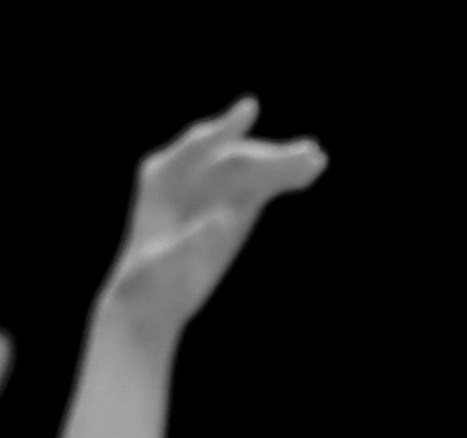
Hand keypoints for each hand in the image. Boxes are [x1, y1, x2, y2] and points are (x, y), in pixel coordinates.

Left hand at [103, 98, 324, 352]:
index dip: (225, 128)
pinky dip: (284, 178)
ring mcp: (214, 187)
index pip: (197, 146)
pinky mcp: (233, 204)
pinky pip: (262, 185)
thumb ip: (188, 244)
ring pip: (252, 169)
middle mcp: (189, 174)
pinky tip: (310, 172)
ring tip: (316, 161)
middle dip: (269, 157)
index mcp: (162, 176)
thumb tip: (221, 221)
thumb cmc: (150, 284)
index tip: (250, 110)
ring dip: (283, 164)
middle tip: (304, 155)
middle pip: (233, 159)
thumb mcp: (161, 268)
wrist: (153, 298)